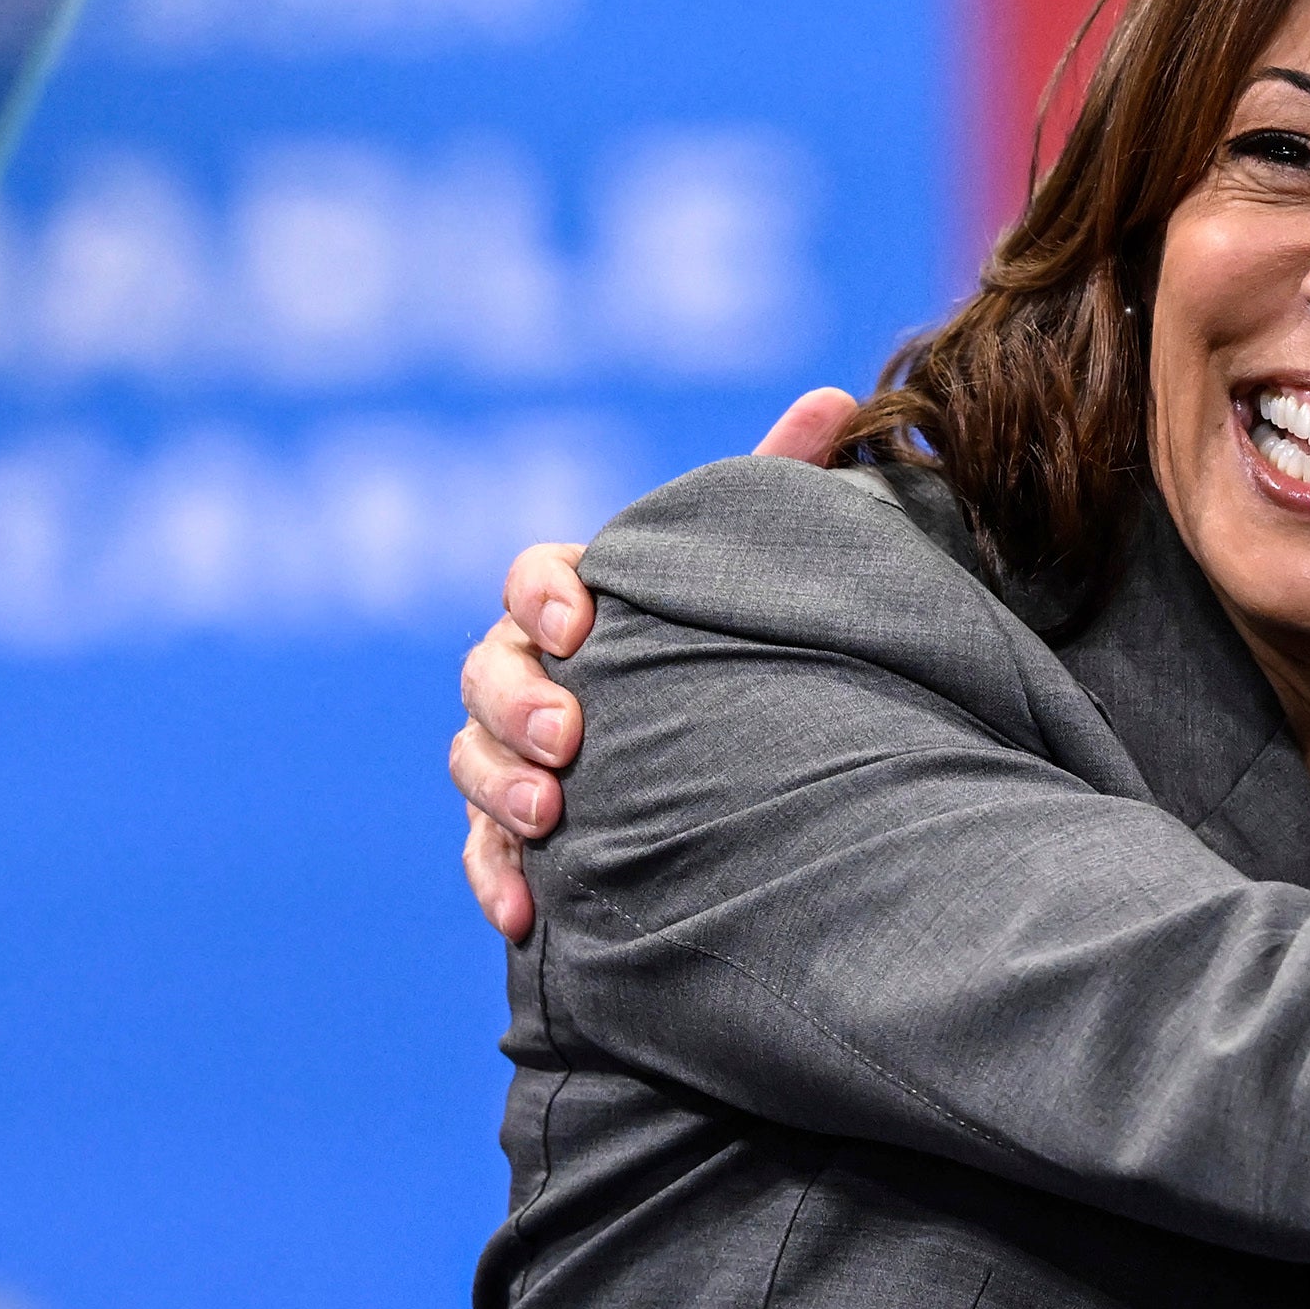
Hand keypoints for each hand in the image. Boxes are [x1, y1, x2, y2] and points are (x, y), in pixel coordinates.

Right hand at [455, 386, 856, 938]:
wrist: (744, 750)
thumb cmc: (741, 637)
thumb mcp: (764, 562)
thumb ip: (784, 479)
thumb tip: (836, 396)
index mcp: (582, 597)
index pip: (534, 577)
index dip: (545, 594)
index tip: (582, 623)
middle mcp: (534, 668)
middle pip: (487, 671)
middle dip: (518, 702)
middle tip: (570, 738)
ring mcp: (517, 750)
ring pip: (473, 758)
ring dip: (501, 787)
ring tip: (552, 818)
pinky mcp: (519, 830)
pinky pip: (484, 852)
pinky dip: (497, 878)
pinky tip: (525, 912)